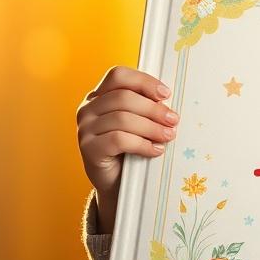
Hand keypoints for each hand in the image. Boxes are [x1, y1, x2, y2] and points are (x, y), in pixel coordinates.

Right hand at [76, 65, 178, 231]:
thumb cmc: (130, 148)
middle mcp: (88, 109)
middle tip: (174, 119)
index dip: (143, 81)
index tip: (166, 94)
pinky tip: (156, 150)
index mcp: (99, 95)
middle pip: (123, 97)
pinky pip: (119, 140)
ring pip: (122, 119)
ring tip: (169, 135)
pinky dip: (142, 144)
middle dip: (153, 109)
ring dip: (151, 127)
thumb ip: (145, 108)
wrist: (115, 183)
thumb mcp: (137, 123)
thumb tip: (167, 102)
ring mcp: (85, 129)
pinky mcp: (88, 149)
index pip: (118, 75)